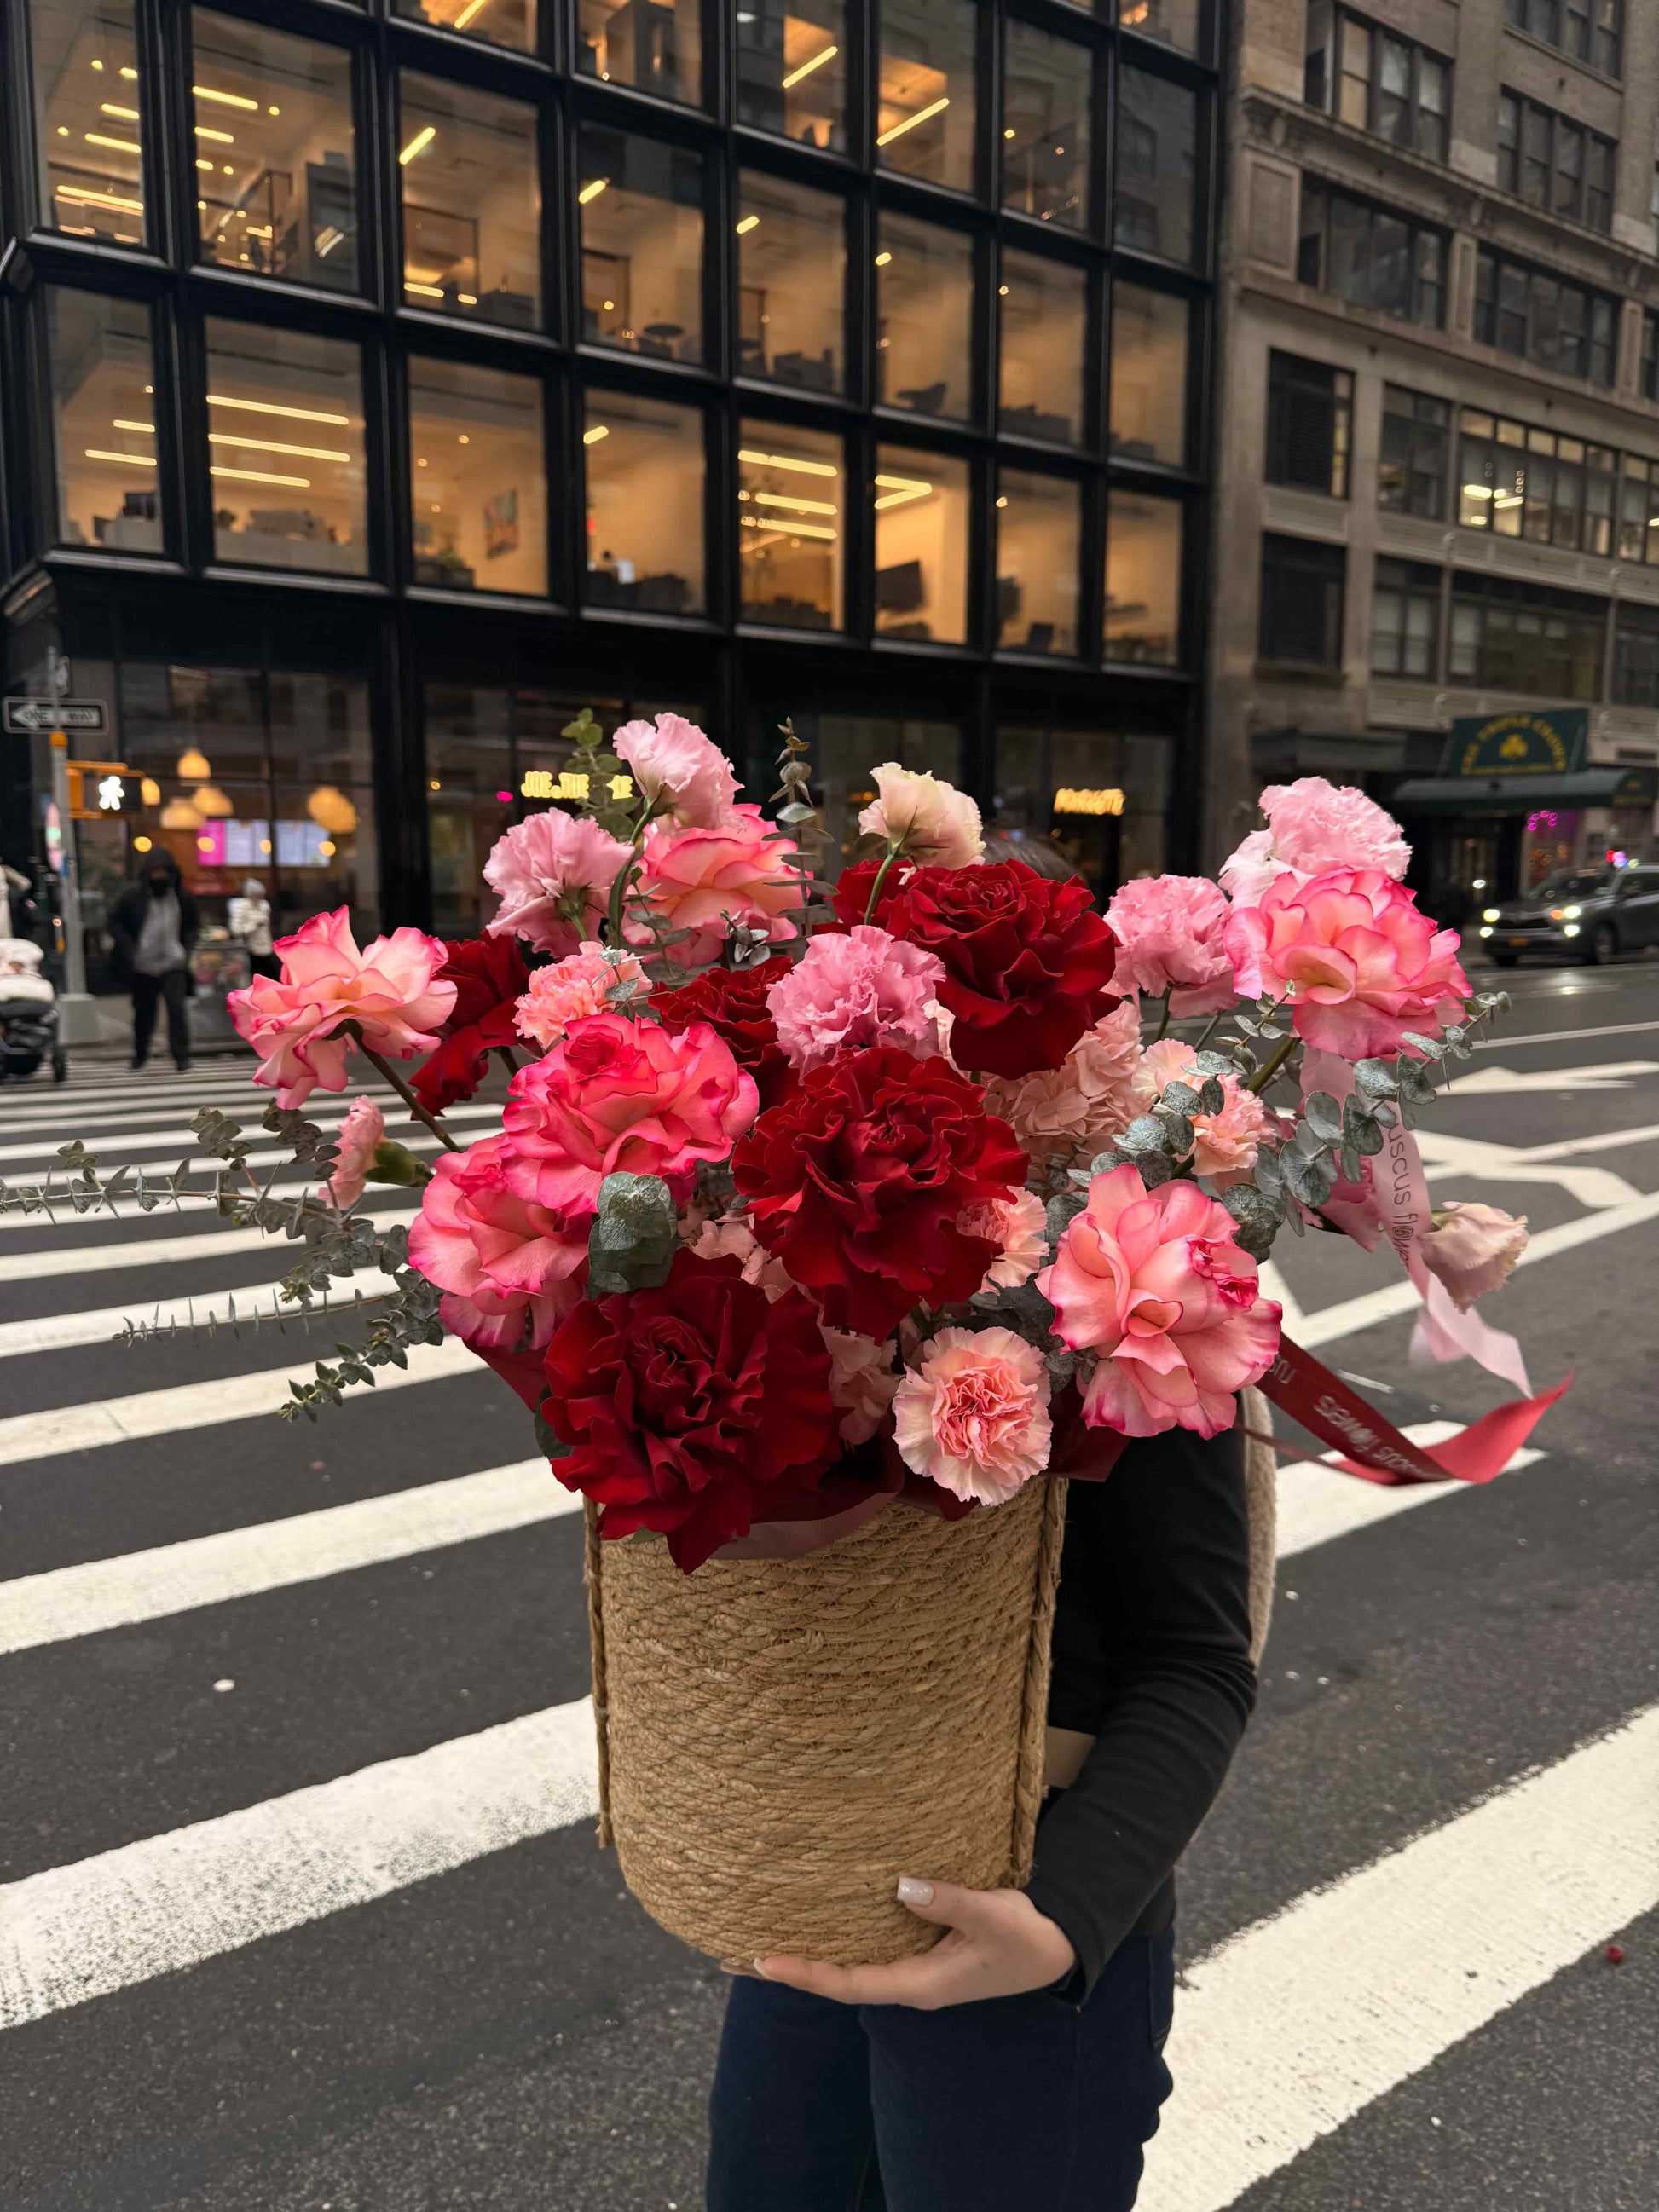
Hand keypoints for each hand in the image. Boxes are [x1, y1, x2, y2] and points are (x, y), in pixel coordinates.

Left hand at [751, 1880, 1076, 2009]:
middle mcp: (907, 1980)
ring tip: (758, 1939)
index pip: (849, 1983)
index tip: (764, 1959)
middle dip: (790, 1968)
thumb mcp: (995, 1917)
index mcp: (919, 1985)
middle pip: (836, 1978)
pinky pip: (866, 1944)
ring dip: (808, 1952)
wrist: (1056, 1947)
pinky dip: (835, 1934)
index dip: (807, 1972)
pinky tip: (816, 1918)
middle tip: (733, 1956)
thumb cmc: (1026, 1938)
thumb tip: (901, 1886)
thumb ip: (951, 1902)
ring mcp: (911, 1965)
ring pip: (848, 1962)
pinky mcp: (919, 1947)